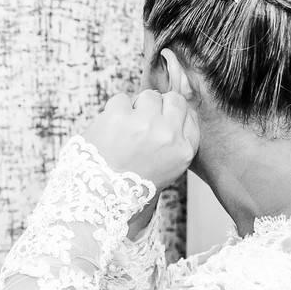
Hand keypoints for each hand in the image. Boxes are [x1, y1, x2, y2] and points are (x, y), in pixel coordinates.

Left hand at [81, 90, 199, 190]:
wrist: (100, 194)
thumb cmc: (132, 182)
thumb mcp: (169, 168)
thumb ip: (177, 141)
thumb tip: (172, 111)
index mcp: (184, 149)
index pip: (190, 115)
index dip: (173, 114)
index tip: (161, 120)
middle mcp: (168, 134)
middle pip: (174, 100)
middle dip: (159, 107)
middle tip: (142, 122)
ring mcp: (145, 123)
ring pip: (149, 95)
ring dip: (137, 107)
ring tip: (125, 127)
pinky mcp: (120, 116)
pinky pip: (122, 98)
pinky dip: (114, 110)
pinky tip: (111, 128)